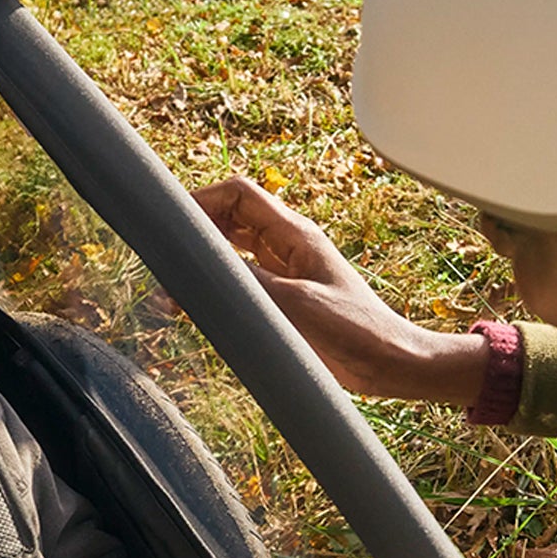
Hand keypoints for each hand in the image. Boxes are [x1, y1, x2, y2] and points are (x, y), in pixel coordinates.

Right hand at [191, 177, 489, 405]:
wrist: (391, 363)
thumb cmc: (357, 331)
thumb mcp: (297, 305)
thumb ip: (249, 282)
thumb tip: (203, 267)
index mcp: (295, 234)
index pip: (238, 194)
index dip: (201, 199)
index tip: (171, 223)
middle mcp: (287, 246)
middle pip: (228, 218)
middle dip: (195, 231)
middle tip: (166, 261)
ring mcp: (284, 271)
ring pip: (231, 250)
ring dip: (203, 262)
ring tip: (174, 291)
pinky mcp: (284, 298)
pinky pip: (240, 281)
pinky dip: (217, 287)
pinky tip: (199, 308)